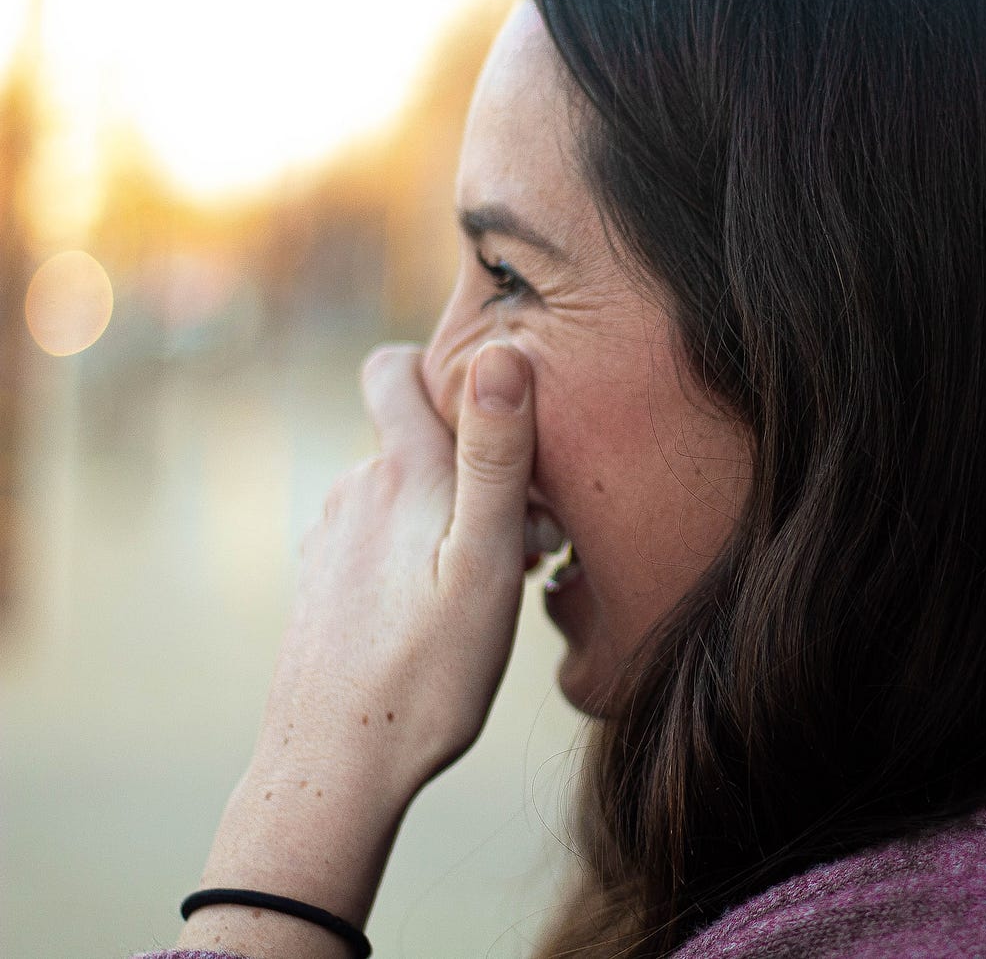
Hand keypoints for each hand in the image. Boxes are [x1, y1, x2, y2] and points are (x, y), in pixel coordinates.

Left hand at [261, 340, 535, 796]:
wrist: (336, 767)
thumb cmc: (427, 670)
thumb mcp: (483, 560)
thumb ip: (494, 455)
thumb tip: (501, 352)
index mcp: (398, 472)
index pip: (393, 367)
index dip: (439, 368)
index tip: (494, 410)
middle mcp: (354, 492)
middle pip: (417, 440)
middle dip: (474, 468)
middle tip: (527, 540)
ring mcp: (332, 540)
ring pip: (404, 496)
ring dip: (451, 519)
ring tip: (491, 585)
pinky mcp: (325, 585)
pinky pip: (382, 542)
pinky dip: (419, 557)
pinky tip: (443, 615)